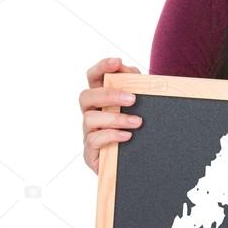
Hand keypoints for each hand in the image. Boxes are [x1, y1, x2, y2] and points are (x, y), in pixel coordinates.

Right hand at [79, 56, 141, 174]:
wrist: (141, 166)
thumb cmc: (138, 133)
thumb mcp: (140, 108)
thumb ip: (135, 86)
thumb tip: (128, 70)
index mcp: (101, 100)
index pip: (93, 78)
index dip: (101, 67)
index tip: (117, 61)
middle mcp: (91, 114)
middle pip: (85, 96)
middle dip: (108, 94)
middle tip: (132, 99)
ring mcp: (89, 133)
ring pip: (90, 119)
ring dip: (115, 118)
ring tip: (137, 122)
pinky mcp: (90, 153)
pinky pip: (93, 140)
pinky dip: (111, 135)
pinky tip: (128, 136)